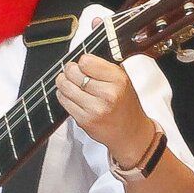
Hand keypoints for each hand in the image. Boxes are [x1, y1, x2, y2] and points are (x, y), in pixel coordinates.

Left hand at [55, 51, 154, 168]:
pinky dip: (64, 96)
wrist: (130, 133)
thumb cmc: (125, 105)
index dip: (81, 62)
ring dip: (63, 82)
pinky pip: (64, 101)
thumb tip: (80, 60)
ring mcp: (94, 108)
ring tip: (70, 83)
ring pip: (65, 86)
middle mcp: (107, 94)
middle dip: (69, 71)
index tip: (83, 65)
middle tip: (72, 73)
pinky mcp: (84, 120)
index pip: (86, 61)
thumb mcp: (122, 81)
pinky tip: (72, 96)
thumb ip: (103, 69)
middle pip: (72, 72)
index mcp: (118, 79)